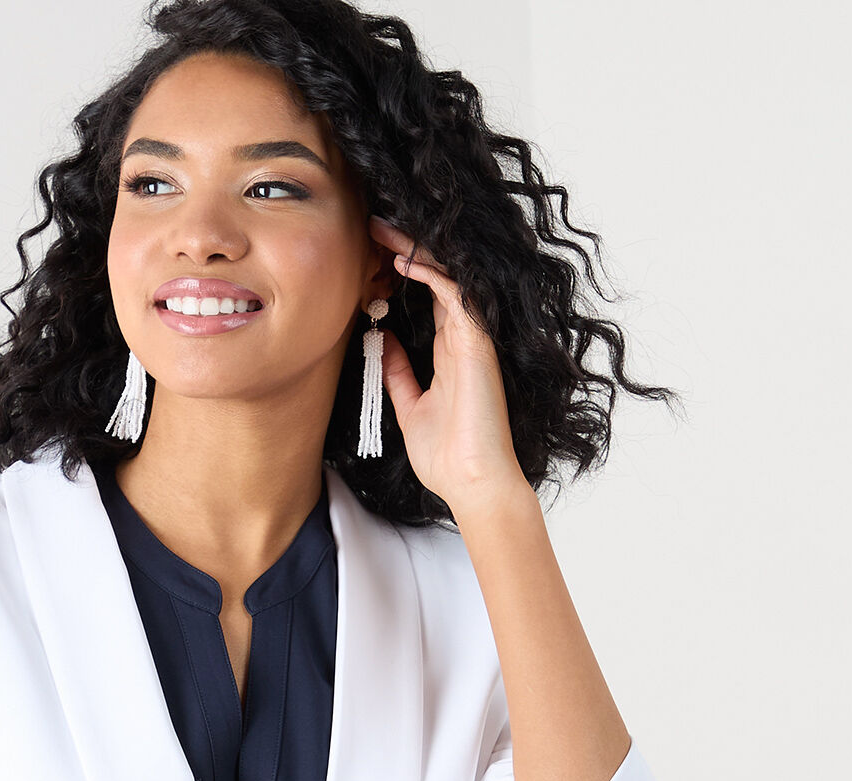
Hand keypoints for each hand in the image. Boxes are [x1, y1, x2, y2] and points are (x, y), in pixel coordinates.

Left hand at [367, 215, 527, 510]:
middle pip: (438, 277)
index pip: (430, 295)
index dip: (405, 269)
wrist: (472, 485)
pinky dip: (430, 274)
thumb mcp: (410, 409)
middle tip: (373, 224)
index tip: (373, 251)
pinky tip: (402, 262)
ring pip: (449, 276)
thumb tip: (381, 341)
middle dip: (407, 247)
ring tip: (383, 229)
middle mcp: (464, 339)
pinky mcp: (477, 344)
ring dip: (416, 250)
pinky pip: (456, 295)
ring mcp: (473, 340)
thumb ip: (398, 374)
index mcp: (450, 352)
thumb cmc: (447, 457)